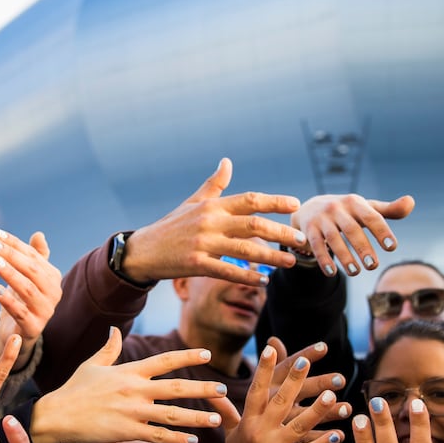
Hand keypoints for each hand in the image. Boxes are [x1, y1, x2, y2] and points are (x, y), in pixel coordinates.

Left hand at [0, 230, 61, 369]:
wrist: (18, 333)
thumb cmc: (22, 299)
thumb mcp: (27, 277)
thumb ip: (34, 256)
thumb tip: (39, 234)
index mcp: (52, 277)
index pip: (33, 256)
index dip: (15, 244)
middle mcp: (53, 293)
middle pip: (32, 270)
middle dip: (12, 256)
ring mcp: (45, 311)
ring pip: (28, 290)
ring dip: (10, 274)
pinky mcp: (34, 328)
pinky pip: (21, 313)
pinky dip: (8, 301)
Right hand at [29, 328, 235, 442]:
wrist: (55, 415)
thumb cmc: (74, 390)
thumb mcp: (92, 365)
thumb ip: (109, 348)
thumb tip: (115, 329)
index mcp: (129, 371)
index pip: (164, 360)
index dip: (187, 357)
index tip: (207, 354)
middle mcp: (134, 389)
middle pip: (176, 387)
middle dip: (202, 389)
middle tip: (223, 390)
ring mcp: (132, 412)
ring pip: (172, 414)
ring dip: (197, 417)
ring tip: (216, 419)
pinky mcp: (126, 431)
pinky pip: (158, 436)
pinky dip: (177, 439)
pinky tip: (192, 441)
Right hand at [119, 158, 306, 285]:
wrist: (143, 250)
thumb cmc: (171, 226)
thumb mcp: (192, 202)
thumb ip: (214, 184)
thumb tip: (227, 161)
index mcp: (212, 205)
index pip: (250, 199)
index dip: (275, 201)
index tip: (295, 204)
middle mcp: (210, 221)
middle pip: (254, 225)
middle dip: (281, 232)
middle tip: (300, 239)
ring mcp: (203, 243)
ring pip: (245, 250)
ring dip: (271, 257)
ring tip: (291, 262)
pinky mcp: (196, 264)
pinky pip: (228, 271)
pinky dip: (248, 276)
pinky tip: (264, 281)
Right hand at [224, 345, 345, 442]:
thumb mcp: (230, 435)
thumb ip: (226, 412)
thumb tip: (212, 391)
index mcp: (248, 422)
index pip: (256, 391)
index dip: (264, 369)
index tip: (270, 348)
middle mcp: (259, 432)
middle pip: (279, 402)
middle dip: (293, 381)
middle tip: (306, 362)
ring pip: (298, 425)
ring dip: (316, 410)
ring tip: (332, 395)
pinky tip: (339, 434)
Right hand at [291, 193, 415, 275]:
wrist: (310, 208)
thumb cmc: (346, 212)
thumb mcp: (365, 208)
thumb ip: (388, 210)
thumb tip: (411, 202)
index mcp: (355, 202)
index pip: (371, 217)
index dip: (382, 232)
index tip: (392, 248)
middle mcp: (337, 208)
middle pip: (352, 229)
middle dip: (363, 248)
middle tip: (373, 266)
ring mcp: (321, 219)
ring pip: (333, 239)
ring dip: (344, 257)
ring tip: (355, 272)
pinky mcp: (308, 230)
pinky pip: (317, 246)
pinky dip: (324, 260)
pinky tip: (332, 273)